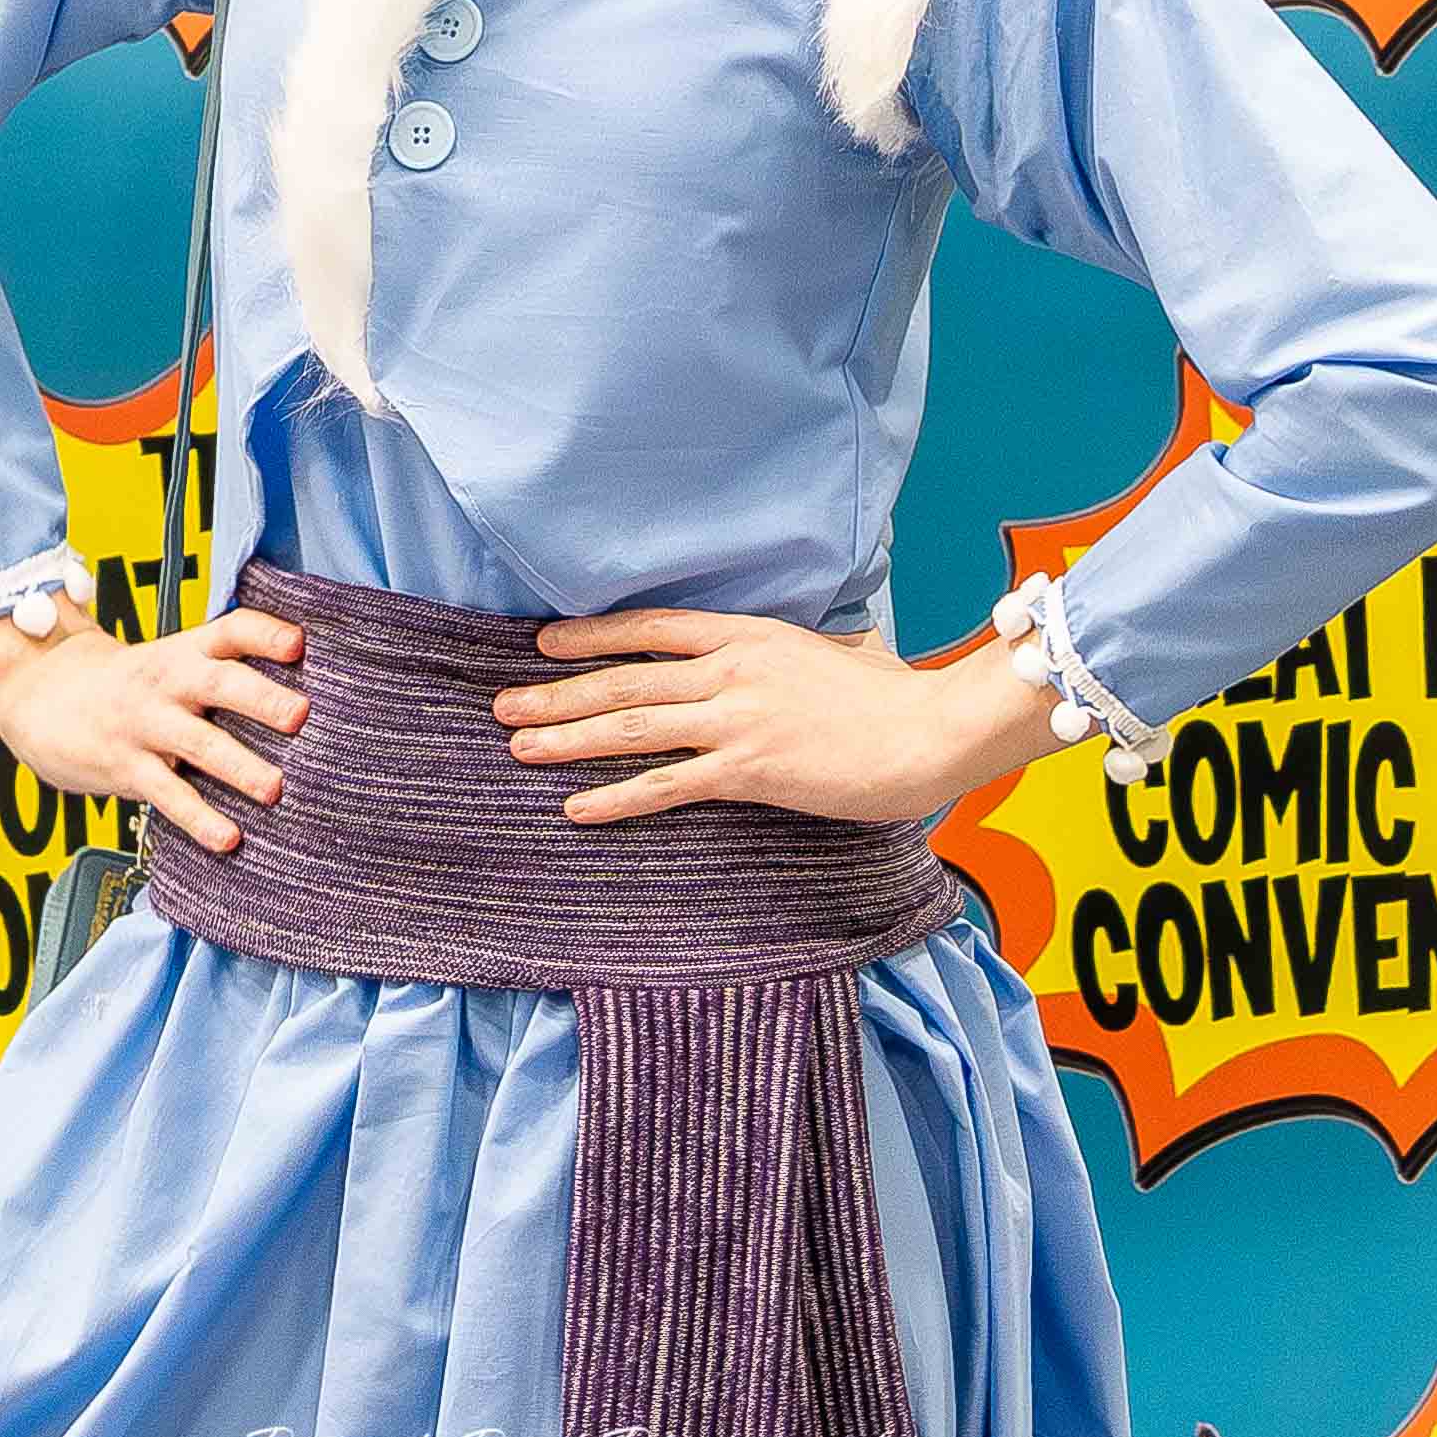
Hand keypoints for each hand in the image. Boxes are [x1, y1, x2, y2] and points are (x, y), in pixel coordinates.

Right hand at [0, 603, 308, 851]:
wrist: (39, 694)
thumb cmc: (128, 685)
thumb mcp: (169, 662)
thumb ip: (220, 669)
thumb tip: (301, 692)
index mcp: (184, 651)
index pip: (230, 630)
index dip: (264, 634)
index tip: (298, 644)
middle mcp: (167, 682)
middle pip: (218, 682)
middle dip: (261, 698)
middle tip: (302, 715)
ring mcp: (144, 724)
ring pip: (196, 742)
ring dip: (239, 765)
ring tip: (276, 789)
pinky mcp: (124, 766)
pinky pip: (166, 794)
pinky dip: (198, 818)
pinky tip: (229, 839)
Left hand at [492, 608, 1063, 826]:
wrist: (933, 730)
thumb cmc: (897, 697)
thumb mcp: (837, 653)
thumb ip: (799, 655)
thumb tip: (800, 654)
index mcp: (749, 635)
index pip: (650, 629)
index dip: (591, 636)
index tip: (545, 643)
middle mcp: (731, 671)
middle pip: (624, 680)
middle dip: (556, 693)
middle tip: (503, 706)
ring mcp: (737, 720)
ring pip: (631, 727)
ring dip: (567, 738)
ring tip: (518, 747)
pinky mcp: (749, 770)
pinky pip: (667, 785)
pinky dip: (616, 798)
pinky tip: (577, 807)